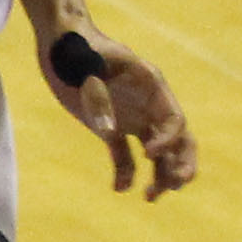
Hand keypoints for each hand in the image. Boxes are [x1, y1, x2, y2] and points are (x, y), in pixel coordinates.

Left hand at [39, 26, 198, 199]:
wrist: (59, 43)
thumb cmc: (75, 49)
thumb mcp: (84, 67)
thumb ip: (97, 97)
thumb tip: (110, 132)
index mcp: (151, 86)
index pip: (174, 119)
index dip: (168, 140)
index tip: (150, 154)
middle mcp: (149, 104)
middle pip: (179, 139)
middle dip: (182, 164)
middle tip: (175, 186)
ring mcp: (133, 116)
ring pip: (159, 151)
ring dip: (160, 175)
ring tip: (150, 198)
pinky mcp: (113, 126)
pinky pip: (126, 154)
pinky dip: (126, 172)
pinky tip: (119, 188)